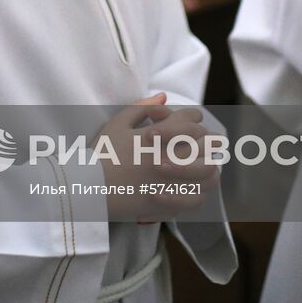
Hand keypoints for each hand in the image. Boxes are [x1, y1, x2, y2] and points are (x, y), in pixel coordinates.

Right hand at [100, 94, 218, 221]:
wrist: (88, 188)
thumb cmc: (100, 154)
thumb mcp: (117, 124)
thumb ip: (141, 108)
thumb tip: (163, 97)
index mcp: (156, 136)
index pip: (190, 122)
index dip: (195, 120)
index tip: (195, 122)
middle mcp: (167, 157)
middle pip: (205, 146)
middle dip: (211, 142)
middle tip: (213, 143)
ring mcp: (169, 183)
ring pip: (207, 174)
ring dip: (210, 167)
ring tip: (208, 166)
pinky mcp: (167, 205)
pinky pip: (195, 199)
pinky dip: (200, 193)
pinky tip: (196, 188)